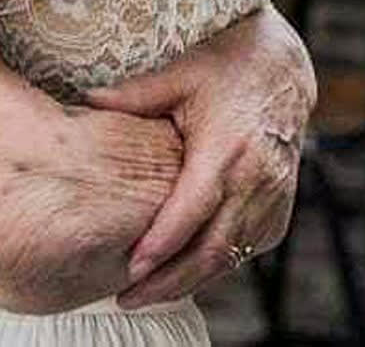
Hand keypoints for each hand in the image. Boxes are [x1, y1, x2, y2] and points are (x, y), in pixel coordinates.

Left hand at [82, 6, 313, 307]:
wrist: (280, 67)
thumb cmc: (223, 65)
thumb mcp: (179, 72)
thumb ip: (134, 95)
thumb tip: (84, 101)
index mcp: (229, 147)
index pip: (194, 208)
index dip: (164, 243)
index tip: (133, 269)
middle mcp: (257, 177)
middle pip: (214, 247)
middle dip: (171, 280)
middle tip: (129, 298)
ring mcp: (274, 195)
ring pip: (232, 255)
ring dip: (192, 280)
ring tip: (149, 294)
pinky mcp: (281, 206)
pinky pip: (249, 247)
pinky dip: (218, 264)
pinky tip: (185, 273)